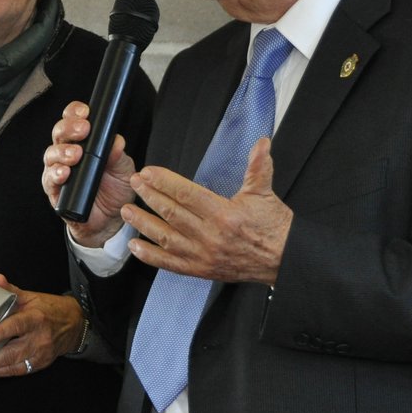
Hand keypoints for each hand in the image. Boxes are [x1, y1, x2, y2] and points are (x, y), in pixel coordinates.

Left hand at [0, 275, 82, 377]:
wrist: (74, 325)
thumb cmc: (50, 310)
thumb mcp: (32, 297)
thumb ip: (12, 291)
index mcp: (36, 318)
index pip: (17, 326)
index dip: (1, 332)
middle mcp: (39, 339)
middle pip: (13, 352)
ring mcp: (40, 354)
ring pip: (13, 365)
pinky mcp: (39, 364)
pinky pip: (17, 371)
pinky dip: (0, 372)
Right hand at [42, 101, 137, 247]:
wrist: (110, 221)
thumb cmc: (115, 189)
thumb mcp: (124, 169)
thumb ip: (119, 155)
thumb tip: (116, 141)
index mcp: (83, 142)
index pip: (73, 120)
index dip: (75, 112)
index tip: (85, 112)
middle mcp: (66, 153)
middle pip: (59, 133)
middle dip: (68, 128)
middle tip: (83, 130)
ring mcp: (58, 171)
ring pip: (51, 154)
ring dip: (62, 152)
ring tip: (76, 155)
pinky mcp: (54, 191)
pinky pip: (49, 180)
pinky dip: (56, 175)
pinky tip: (65, 173)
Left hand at [122, 138, 292, 285]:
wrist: (284, 260)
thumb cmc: (273, 227)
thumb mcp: (265, 193)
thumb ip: (258, 166)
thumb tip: (260, 143)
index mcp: (224, 214)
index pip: (186, 194)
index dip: (164, 182)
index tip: (148, 172)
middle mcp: (210, 236)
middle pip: (171, 213)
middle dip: (149, 196)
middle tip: (134, 184)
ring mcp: (203, 255)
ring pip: (166, 238)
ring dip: (143, 224)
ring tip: (127, 211)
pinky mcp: (201, 269)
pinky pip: (170, 264)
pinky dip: (150, 256)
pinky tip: (135, 246)